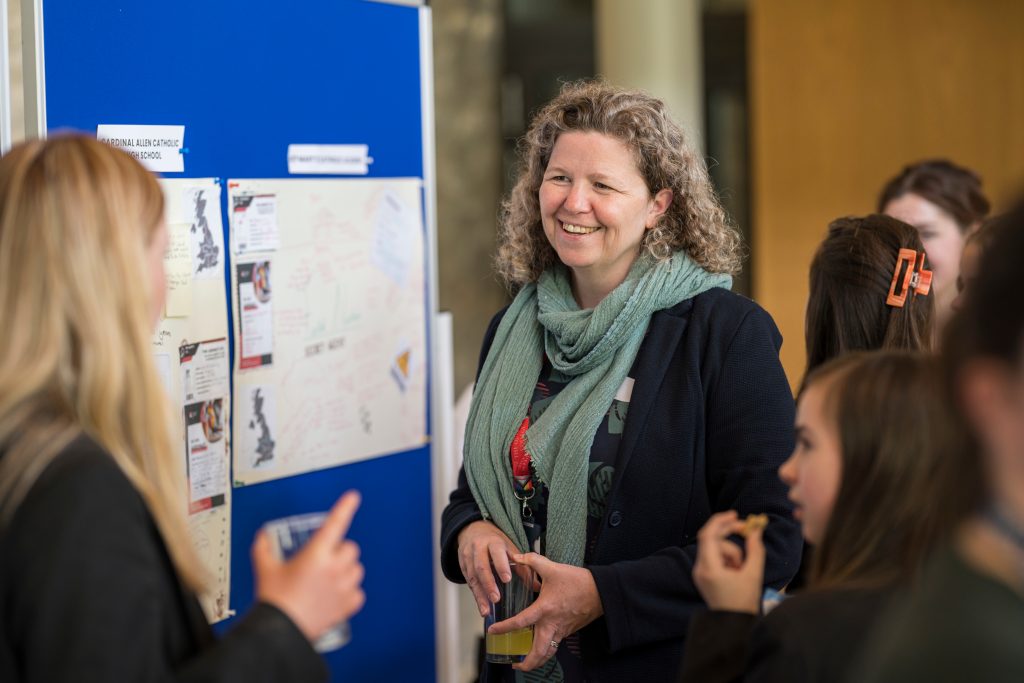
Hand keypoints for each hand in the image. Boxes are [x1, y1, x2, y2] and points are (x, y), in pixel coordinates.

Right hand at [253, 491, 365, 640]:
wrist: (281, 632)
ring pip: (357, 569)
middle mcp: (334, 568)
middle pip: (350, 548)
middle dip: (339, 550)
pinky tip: (335, 596)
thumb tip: (262, 537)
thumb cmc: (274, 602)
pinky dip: (350, 593)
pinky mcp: (348, 605)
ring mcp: (343, 587)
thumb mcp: (264, 569)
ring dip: (347, 569)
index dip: (345, 507)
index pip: (335, 524)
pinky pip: (358, 592)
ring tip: (330, 578)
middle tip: (324, 559)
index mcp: (316, 554)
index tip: (353, 497)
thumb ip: (262, 548)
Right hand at [457, 520, 519, 616]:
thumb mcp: (509, 547)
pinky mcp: (462, 566)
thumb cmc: (495, 541)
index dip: (501, 565)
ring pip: (472, 577)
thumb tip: (537, 585)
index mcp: (493, 541)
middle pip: (481, 566)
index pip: (496, 552)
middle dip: (488, 584)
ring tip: (487, 610)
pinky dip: (476, 596)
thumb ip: (521, 565)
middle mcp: (478, 548)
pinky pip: (468, 583)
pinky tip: (482, 607)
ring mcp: (468, 557)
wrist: (473, 530)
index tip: (507, 579)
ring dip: (480, 595)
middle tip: (496, 598)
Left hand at [488, 552, 603, 671]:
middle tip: (514, 665)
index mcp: (545, 610)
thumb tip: (516, 556)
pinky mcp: (569, 631)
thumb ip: (532, 560)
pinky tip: (539, 645)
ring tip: (525, 663)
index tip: (493, 630)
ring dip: (537, 661)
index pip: (521, 622)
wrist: (602, 591)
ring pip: (548, 653)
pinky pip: (555, 645)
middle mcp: (552, 624)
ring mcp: (561, 630)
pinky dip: (546, 650)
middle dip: (526, 664)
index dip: (505, 627)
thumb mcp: (553, 568)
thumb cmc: (577, 581)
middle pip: (538, 652)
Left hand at [693, 510, 764, 613]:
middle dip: (727, 531)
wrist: (734, 624)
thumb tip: (755, 530)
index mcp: (709, 569)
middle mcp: (700, 569)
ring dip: (731, 551)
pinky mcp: (703, 575)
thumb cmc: (744, 602)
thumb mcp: (754, 574)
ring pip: (715, 548)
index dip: (720, 521)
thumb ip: (755, 549)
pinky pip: (714, 556)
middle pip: (710, 538)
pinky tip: (736, 571)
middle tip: (745, 528)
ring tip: (741, 569)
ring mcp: (699, 572)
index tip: (735, 515)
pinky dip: (727, 558)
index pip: (708, 536)